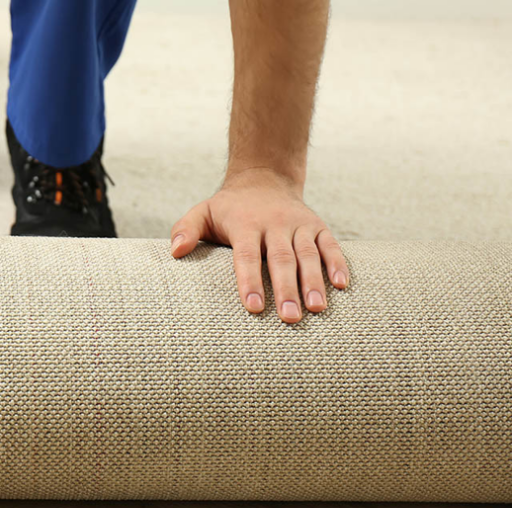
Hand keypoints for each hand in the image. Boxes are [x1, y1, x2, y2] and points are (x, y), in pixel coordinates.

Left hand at [169, 168, 348, 322]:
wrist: (264, 179)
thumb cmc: (229, 208)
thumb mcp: (203, 212)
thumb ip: (186, 229)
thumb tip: (175, 251)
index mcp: (245, 225)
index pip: (246, 255)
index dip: (249, 280)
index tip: (252, 306)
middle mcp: (275, 224)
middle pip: (281, 259)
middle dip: (286, 289)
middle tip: (289, 318)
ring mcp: (298, 225)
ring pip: (308, 254)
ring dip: (313, 282)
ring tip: (316, 309)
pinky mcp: (317, 226)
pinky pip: (330, 245)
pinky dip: (337, 263)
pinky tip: (341, 286)